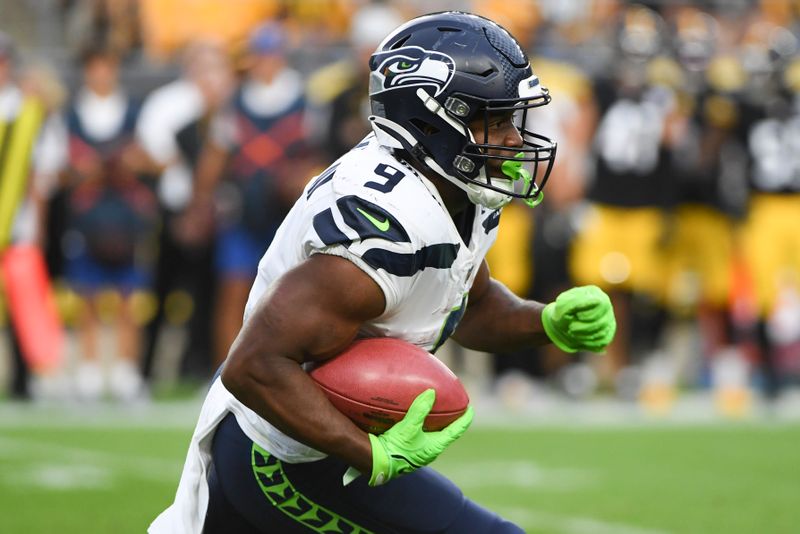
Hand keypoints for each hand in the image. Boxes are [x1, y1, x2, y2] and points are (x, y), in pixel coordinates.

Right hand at [343, 389, 472, 485]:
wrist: (377, 463)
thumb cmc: (396, 448)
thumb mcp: (409, 427)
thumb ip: (420, 410)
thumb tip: (431, 393)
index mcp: (436, 446)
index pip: (456, 431)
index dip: (465, 420)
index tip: (470, 409)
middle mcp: (430, 450)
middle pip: (446, 434)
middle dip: (451, 421)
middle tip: (454, 408)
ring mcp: (419, 452)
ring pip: (433, 435)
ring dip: (436, 424)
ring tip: (435, 411)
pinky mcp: (409, 451)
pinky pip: (420, 436)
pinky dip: (422, 426)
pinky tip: (414, 419)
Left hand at [542, 285, 615, 352]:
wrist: (560, 324)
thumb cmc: (561, 312)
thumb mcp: (563, 305)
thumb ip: (578, 302)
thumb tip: (598, 300)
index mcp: (595, 293)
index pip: (602, 304)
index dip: (589, 314)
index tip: (577, 316)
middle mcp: (605, 305)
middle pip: (603, 321)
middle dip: (585, 328)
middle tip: (571, 328)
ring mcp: (609, 319)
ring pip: (603, 332)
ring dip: (584, 335)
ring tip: (572, 333)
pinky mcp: (608, 332)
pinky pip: (603, 340)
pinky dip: (588, 342)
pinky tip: (578, 338)